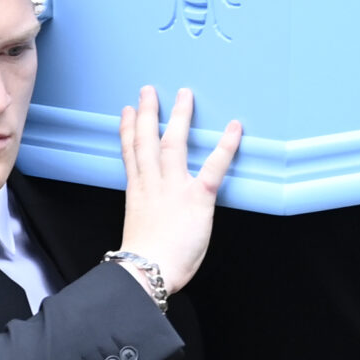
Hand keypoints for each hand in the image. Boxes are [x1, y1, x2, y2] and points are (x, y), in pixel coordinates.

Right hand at [116, 87, 241, 295]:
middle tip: (148, 91)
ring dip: (178, 116)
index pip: (130, 153)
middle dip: (147, 112)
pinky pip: (213, 166)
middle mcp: (152, 183)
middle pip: (147, 139)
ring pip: (173, 142)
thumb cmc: (144, 260)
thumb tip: (158, 215)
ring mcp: (173, 187)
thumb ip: (148, 214)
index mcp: (136, 192)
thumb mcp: (139, 229)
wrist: (146, 269)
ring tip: (183, 95)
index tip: (125, 112)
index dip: (127, 130)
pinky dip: (225, 146)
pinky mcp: (197, 197)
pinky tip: (234, 129)